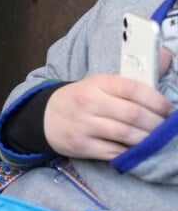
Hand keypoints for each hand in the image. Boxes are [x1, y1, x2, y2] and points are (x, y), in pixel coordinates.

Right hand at [43, 74, 174, 159]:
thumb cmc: (82, 99)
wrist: (46, 117)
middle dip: (157, 124)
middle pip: (133, 114)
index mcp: (96, 83)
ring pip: (126, 134)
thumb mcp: (99, 84)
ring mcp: (83, 125)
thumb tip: (164, 58)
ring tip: (157, 141)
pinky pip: (114, 152)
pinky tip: (138, 150)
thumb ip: (131, 79)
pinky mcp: (81, 145)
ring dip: (148, 140)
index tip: (169, 110)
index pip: (132, 88)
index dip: (156, 100)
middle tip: (167, 129)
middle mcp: (89, 102)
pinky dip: (131, 153)